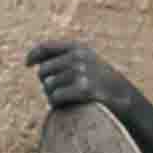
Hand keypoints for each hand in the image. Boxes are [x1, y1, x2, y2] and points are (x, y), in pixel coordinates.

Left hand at [26, 41, 142, 114]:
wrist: (125, 98)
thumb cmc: (101, 82)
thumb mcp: (88, 62)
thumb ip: (65, 59)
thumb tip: (36, 64)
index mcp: (78, 48)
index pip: (46, 47)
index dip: (33, 55)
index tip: (28, 63)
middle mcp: (79, 57)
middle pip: (44, 71)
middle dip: (46, 83)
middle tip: (55, 91)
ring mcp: (81, 72)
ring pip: (48, 86)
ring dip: (51, 95)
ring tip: (62, 99)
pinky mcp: (83, 89)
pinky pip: (56, 97)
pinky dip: (56, 104)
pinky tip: (64, 105)